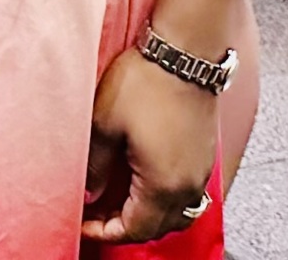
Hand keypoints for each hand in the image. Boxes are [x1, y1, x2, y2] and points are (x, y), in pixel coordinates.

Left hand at [81, 48, 219, 243]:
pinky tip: (140, 182)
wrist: (184, 54)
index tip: (83, 224)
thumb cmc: (145, 83)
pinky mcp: (203, 156)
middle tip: (95, 215)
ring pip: (176, 214)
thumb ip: (94, 166)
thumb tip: (90, 192)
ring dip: (147, 215)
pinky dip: (162, 199)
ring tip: (116, 202)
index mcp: (163, 185)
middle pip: (158, 227)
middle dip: (124, 227)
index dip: (105, 232)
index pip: (135, 229)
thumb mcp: (103, 125)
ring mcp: (200, 172)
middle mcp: (189, 186)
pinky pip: (186, 194)